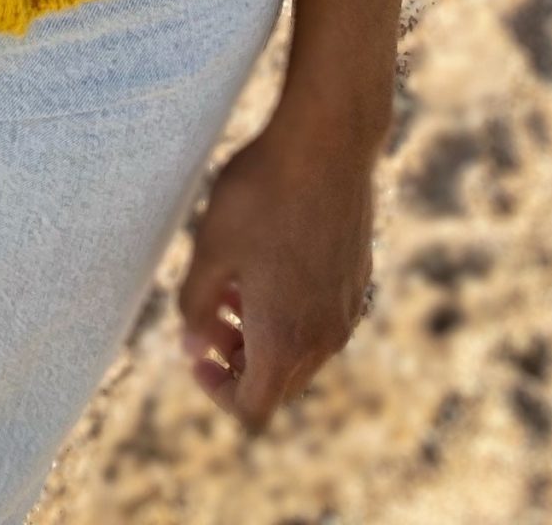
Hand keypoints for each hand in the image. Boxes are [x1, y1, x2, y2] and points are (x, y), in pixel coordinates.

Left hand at [174, 95, 379, 433]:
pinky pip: (321, 319)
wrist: (327, 144)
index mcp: (284, 341)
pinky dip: (291, 311)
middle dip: (238, 361)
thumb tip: (193, 347)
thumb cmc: (261, 194)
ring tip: (233, 284)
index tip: (195, 352)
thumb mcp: (210, 249)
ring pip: (302, 351)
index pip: (252, 408)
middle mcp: (325, 337)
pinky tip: (267, 262)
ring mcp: (348, 309)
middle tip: (210, 314)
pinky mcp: (358, 280)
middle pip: (279, 383)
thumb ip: (196, 308)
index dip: (216, 391)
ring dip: (264, 334)